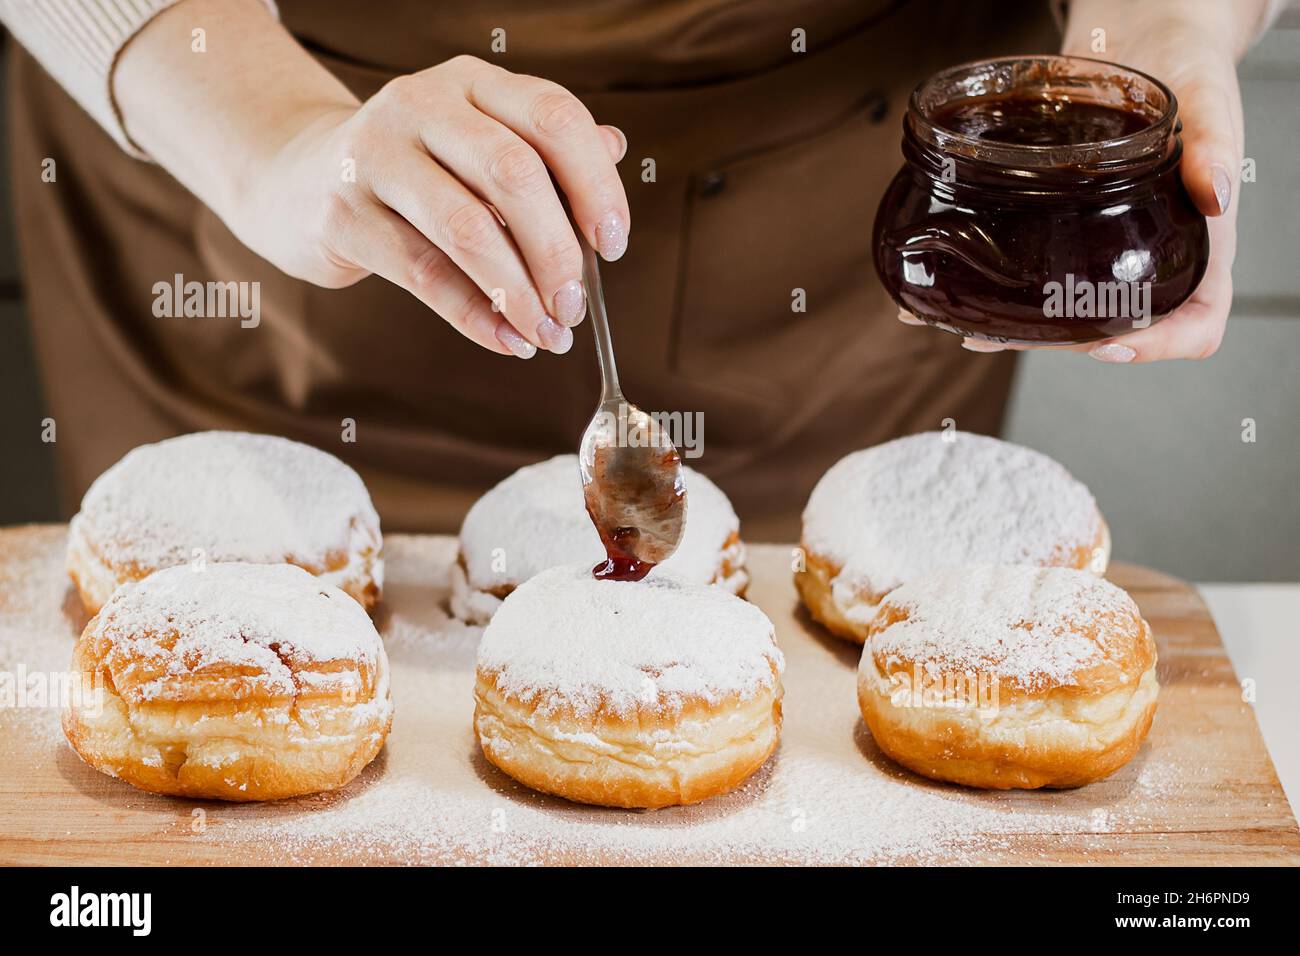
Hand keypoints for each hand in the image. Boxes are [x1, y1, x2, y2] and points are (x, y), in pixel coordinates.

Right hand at [115, 0, 628, 358]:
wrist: (297, 179)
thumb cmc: (413, 172)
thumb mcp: (476, 146)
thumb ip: (542, 150)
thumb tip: (617, 151)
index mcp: (471, 82)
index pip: (554, 118)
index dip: (596, 184)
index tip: (615, 244)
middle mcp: (421, 104)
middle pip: (514, 174)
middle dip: (558, 251)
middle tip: (575, 306)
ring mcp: (375, 155)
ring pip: (468, 228)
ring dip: (519, 292)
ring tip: (547, 334)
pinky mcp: (343, 213)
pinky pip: (424, 273)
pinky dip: (475, 316)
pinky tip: (507, 340)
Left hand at [903, 0, 1265, 362]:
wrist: (1146, 41)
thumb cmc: (1189, 73)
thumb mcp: (1209, 102)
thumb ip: (1215, 146)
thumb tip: (1218, 191)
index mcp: (1198, 247)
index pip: (1195, 324)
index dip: (1157, 345)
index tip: (1107, 344)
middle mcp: (1151, 260)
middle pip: (1114, 328)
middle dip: (1057, 342)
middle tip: (1000, 336)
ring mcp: (1108, 253)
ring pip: (1069, 313)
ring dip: (1019, 328)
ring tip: (967, 328)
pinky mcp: (1068, 233)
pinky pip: (1039, 275)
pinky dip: (998, 290)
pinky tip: (955, 292)